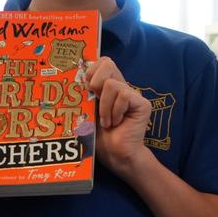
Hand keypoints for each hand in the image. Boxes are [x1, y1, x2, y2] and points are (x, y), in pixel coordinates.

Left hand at [85, 57, 152, 172]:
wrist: (114, 155)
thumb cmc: (98, 137)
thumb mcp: (85, 111)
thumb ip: (83, 94)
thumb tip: (75, 78)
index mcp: (106, 87)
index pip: (101, 62)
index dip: (91, 70)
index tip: (85, 88)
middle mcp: (121, 87)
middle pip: (107, 63)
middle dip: (95, 82)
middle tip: (94, 101)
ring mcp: (132, 95)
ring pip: (111, 84)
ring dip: (104, 106)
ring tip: (108, 122)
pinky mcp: (142, 103)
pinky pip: (123, 95)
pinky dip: (115, 111)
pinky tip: (118, 123)